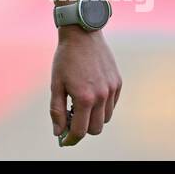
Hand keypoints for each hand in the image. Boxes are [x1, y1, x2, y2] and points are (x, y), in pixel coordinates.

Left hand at [50, 28, 121, 146]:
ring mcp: (112, 89)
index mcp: (84, 98)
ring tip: (80, 105)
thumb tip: (58, 132)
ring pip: (106, 118)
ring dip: (94, 118)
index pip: (80, 131)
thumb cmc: (66, 58)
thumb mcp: (56, 84)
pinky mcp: (118, 83)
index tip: (64, 140)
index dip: (71, 139)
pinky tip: (91, 95)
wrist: (82, 34)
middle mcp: (101, 96)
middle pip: (95, 129)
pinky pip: (112, 104)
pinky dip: (102, 106)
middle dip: (83, 129)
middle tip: (71, 119)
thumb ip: (57, 110)